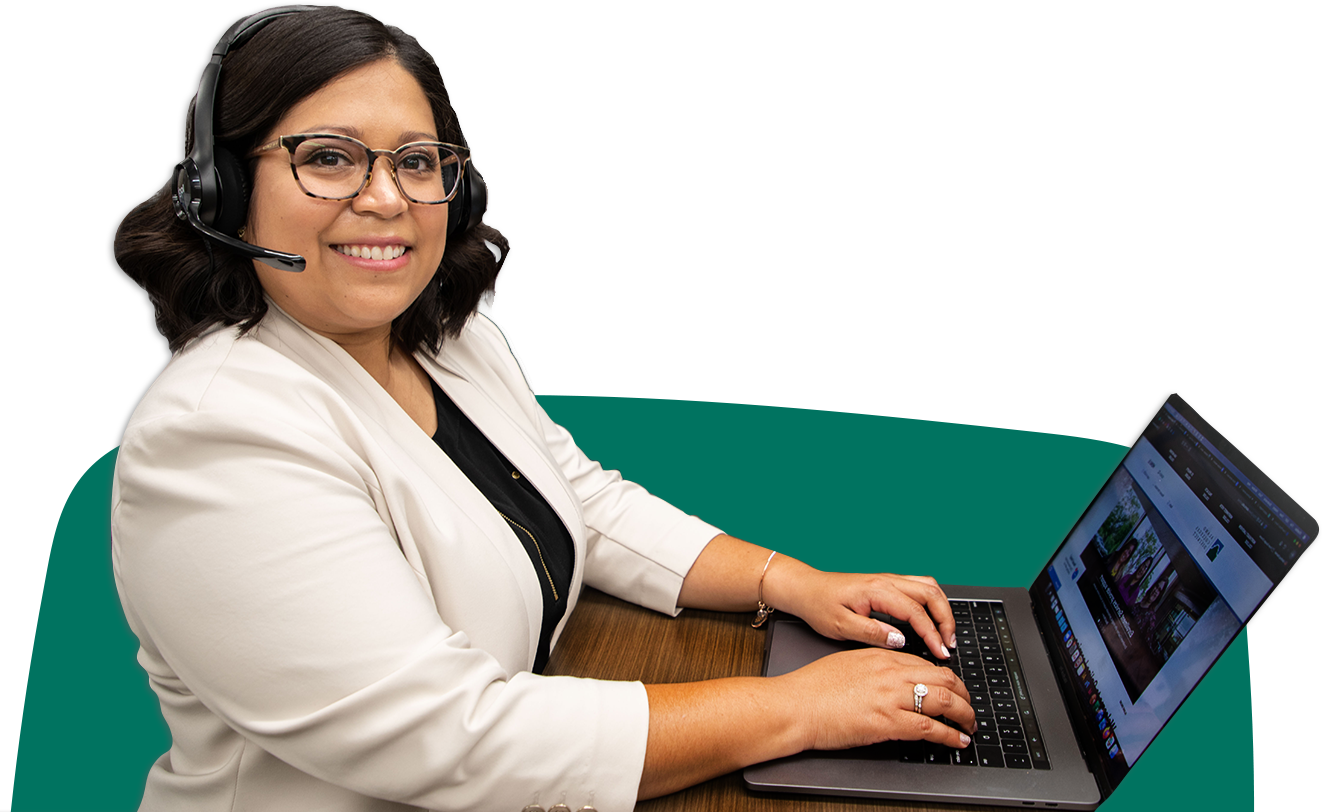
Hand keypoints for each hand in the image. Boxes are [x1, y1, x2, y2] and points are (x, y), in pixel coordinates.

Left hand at [765, 562, 957, 660]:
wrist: (806, 589)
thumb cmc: (819, 606)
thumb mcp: (840, 626)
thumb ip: (871, 633)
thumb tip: (900, 640)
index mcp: (877, 590)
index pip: (915, 611)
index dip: (932, 634)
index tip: (941, 653)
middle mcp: (887, 580)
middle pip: (931, 594)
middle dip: (946, 620)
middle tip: (949, 645)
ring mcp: (889, 579)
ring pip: (929, 587)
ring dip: (942, 609)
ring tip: (946, 634)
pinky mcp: (888, 583)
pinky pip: (920, 587)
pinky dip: (932, 603)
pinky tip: (932, 620)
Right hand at [776, 647, 974, 751]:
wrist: (796, 704)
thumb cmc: (812, 688)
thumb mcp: (848, 663)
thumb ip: (874, 666)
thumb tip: (892, 677)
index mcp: (881, 656)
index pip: (927, 664)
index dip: (947, 678)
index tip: (953, 689)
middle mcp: (891, 672)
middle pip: (943, 678)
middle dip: (964, 694)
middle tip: (968, 707)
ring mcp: (891, 696)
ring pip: (944, 701)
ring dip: (964, 715)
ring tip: (970, 725)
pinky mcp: (887, 722)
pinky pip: (930, 728)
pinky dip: (950, 735)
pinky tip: (957, 741)